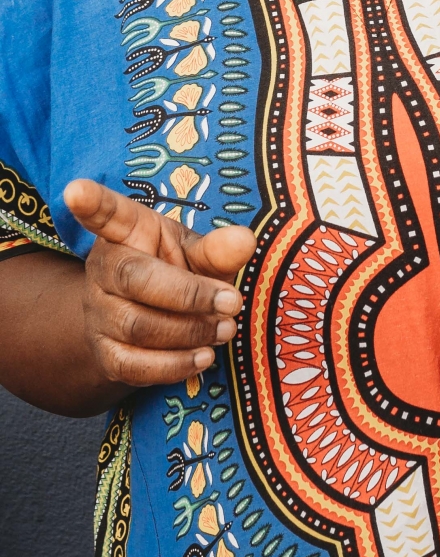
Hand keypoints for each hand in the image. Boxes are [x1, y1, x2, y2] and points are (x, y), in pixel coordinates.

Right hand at [65, 178, 255, 387]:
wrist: (150, 318)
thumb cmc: (178, 271)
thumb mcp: (198, 252)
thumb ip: (218, 249)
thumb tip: (245, 241)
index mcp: (126, 231)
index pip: (107, 213)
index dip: (91, 202)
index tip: (76, 190)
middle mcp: (104, 267)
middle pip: (137, 279)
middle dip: (189, 295)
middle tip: (232, 303)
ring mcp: (98, 312)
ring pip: (138, 327)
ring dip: (189, 332)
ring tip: (224, 329)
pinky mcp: (104, 353)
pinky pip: (133, 366)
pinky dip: (174, 365)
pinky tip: (203, 357)